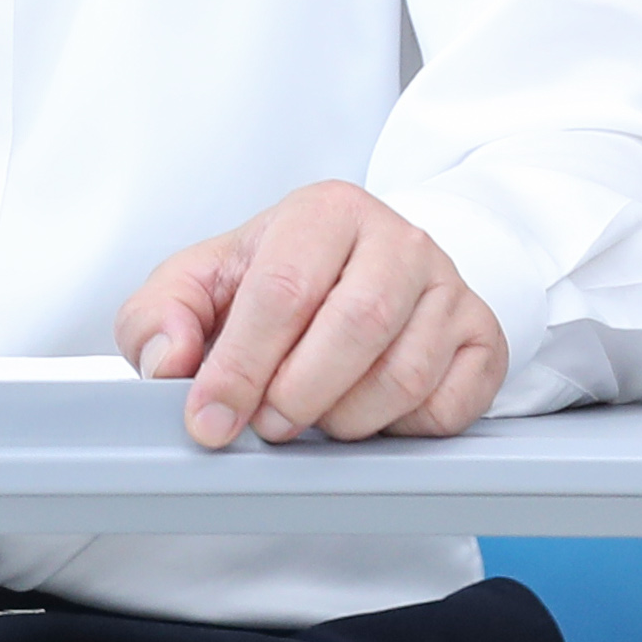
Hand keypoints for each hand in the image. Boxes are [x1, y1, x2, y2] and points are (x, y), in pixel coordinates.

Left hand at [114, 180, 506, 448]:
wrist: (359, 274)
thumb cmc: (276, 280)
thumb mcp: (201, 283)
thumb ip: (159, 316)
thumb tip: (168, 363)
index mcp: (325, 212)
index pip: (284, 290)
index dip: (241, 366)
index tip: (212, 420)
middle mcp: (398, 239)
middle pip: (354, 327)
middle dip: (297, 395)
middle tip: (268, 422)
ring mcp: (449, 287)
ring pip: (403, 376)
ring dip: (345, 419)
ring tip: (314, 414)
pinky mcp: (482, 337)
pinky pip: (448, 406)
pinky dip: (400, 429)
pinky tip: (370, 411)